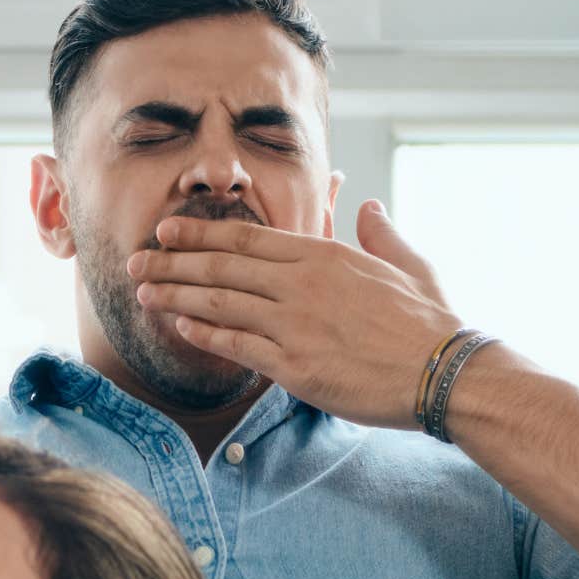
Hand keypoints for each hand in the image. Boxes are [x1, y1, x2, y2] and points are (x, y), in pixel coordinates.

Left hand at [128, 199, 462, 428]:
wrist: (444, 372)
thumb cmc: (430, 323)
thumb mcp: (410, 265)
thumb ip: (380, 234)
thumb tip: (369, 206)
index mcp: (325, 257)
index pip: (247, 239)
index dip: (200, 234)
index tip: (167, 231)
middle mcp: (303, 285)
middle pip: (222, 268)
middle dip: (172, 262)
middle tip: (134, 260)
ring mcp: (296, 326)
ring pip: (220, 304)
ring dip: (176, 296)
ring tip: (142, 293)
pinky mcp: (295, 367)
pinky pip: (237, 347)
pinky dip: (204, 335)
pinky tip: (179, 327)